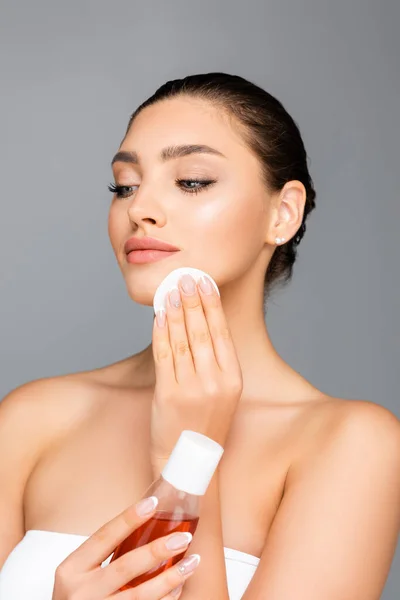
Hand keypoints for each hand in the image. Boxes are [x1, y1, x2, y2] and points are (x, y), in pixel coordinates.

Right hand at [52, 497, 199, 598]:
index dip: (129, 519)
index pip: (103, 537)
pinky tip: (178, 587)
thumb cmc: (75, 597)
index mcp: (71, 570)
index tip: (153, 503)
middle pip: (125, 567)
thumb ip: (102, 555)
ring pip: (140, 596)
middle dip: (157, 550)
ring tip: (192, 562)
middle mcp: (82, 592)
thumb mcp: (78, 574)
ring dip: (171, 578)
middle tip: (183, 538)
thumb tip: (143, 523)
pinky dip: (165, 599)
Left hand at [151, 273, 242, 470]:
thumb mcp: (223, 394)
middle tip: (186, 278)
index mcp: (233, 379)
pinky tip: (158, 317)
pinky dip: (160, 333)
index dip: (212, 305)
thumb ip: (215, 363)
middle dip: (193, 301)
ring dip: (175, 312)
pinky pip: (163, 356)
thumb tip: (200, 323)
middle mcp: (215, 382)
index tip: (206, 283)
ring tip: (171, 291)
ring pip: (181, 340)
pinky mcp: (168, 395)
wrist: (188, 462)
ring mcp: (191, 388)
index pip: (222, 333)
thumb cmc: (205, 424)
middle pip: (202, 332)